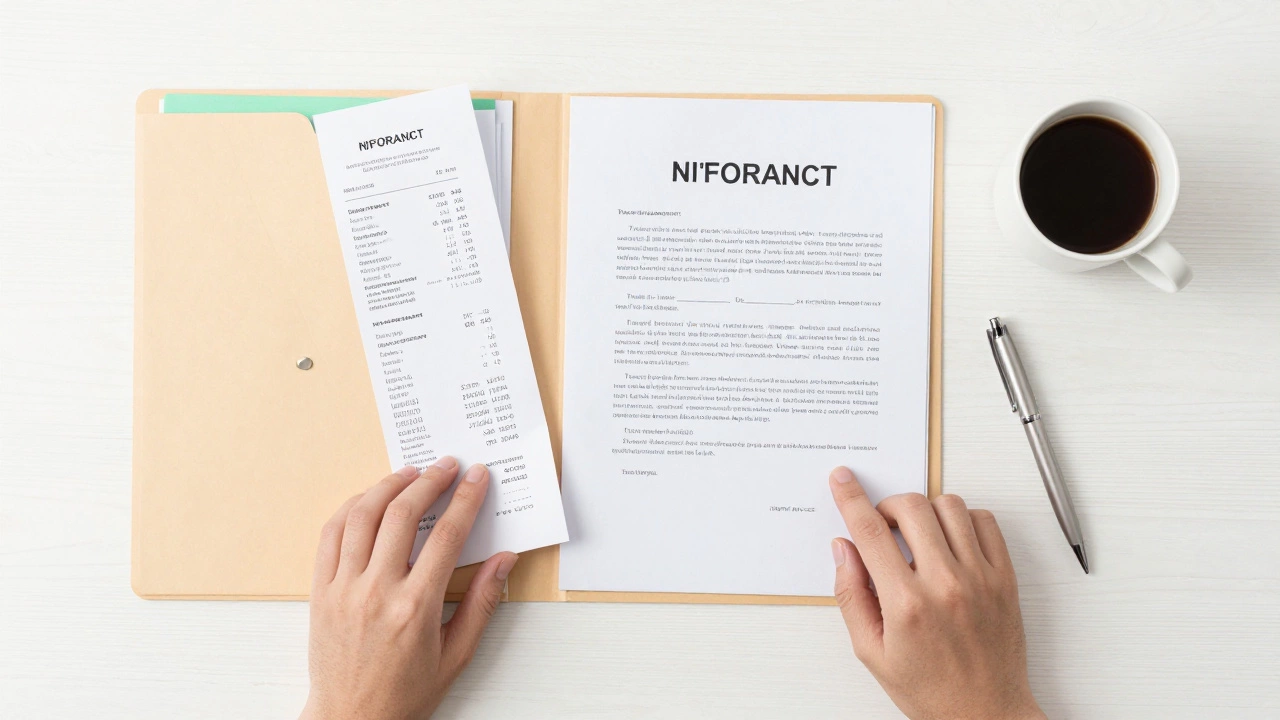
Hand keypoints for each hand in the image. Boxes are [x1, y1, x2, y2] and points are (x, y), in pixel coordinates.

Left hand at [302, 458, 517, 719]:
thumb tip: (504, 561)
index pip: (447, 535)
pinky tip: (369, 499)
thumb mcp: (456, 655)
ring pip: (363, 516)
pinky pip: (330, 535)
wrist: (352, 719)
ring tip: (410, 473)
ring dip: (389, 485)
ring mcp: (344, 589)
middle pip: (404, 514)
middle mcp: (377, 592)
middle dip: (430, 481)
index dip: (465, 499)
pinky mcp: (321, 591)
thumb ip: (481, 603)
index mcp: (416, 608)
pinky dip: (350, 508)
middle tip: (447, 465)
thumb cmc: (404, 693)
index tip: (476, 478)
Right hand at [828, 467, 1044, 719]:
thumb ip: (851, 596)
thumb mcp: (872, 651)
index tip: (843, 480)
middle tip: (883, 524)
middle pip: (911, 507)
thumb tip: (843, 550)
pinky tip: (951, 540)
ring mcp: (980, 578)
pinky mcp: (1005, 579)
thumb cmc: (930, 690)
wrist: (986, 714)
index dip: (851, 498)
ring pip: (950, 506)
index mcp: (906, 605)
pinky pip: (986, 523)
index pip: (871, 532)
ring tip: (918, 534)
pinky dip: (964, 520)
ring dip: (926, 510)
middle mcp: (945, 585)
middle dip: (887, 504)